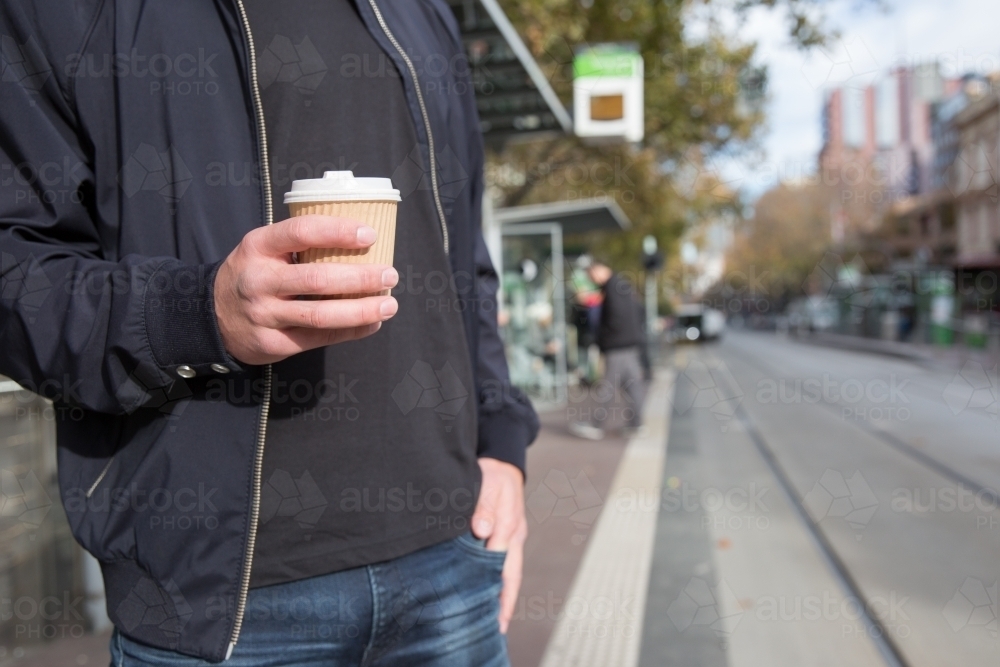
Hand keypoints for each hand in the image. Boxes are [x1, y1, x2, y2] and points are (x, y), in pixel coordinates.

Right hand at [214, 215, 398, 364]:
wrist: (212, 315)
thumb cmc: (253, 273)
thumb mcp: (263, 249)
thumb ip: (299, 244)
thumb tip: (361, 242)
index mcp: (258, 246)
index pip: (301, 232)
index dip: (338, 232)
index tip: (370, 234)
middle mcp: (258, 280)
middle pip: (317, 279)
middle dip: (361, 278)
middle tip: (390, 274)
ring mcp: (264, 315)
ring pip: (321, 315)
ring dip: (362, 310)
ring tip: (389, 304)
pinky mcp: (272, 343)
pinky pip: (319, 339)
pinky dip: (351, 331)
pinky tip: (372, 323)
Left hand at [471, 457, 526, 634]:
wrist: (502, 463)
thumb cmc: (493, 474)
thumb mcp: (488, 483)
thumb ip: (485, 506)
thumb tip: (483, 531)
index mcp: (510, 526)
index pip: (503, 564)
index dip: (498, 589)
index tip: (493, 610)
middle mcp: (514, 536)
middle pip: (511, 575)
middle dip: (505, 602)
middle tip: (498, 628)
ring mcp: (512, 538)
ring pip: (507, 571)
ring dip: (501, 594)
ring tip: (492, 620)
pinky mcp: (506, 536)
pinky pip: (502, 563)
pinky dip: (497, 580)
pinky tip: (487, 592)